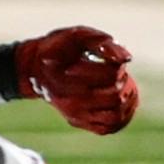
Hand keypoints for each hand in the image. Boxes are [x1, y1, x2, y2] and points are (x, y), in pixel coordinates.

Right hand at [13, 27, 138, 134]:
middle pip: (114, 96)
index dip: (118, 66)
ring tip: (123, 87)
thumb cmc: (60, 48)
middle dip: (124, 82)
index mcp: (67, 75)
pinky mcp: (77, 122)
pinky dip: (122, 117)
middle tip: (119, 73)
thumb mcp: (78, 36)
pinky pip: (107, 128)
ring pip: (114, 115)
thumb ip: (102, 43)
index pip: (109, 75)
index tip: (113, 61)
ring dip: (126, 101)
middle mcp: (68, 99)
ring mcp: (72, 114)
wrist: (36, 69)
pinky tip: (122, 103)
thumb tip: (127, 58)